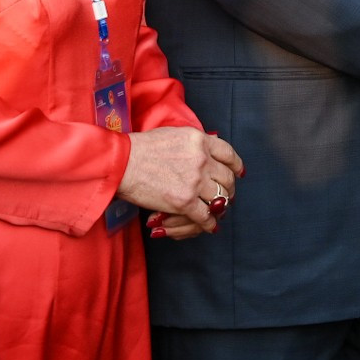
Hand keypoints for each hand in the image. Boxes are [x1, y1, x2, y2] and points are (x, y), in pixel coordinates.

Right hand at [120, 128, 241, 236]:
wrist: (122, 163)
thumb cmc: (141, 148)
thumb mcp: (174, 134)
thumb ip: (194, 142)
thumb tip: (207, 147)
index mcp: (199, 140)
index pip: (229, 154)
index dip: (236, 166)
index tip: (237, 173)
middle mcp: (202, 159)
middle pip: (227, 179)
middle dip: (228, 189)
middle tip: (225, 195)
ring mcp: (195, 181)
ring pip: (220, 199)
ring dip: (219, 207)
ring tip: (216, 211)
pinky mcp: (184, 202)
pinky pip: (206, 216)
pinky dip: (208, 223)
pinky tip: (208, 225)